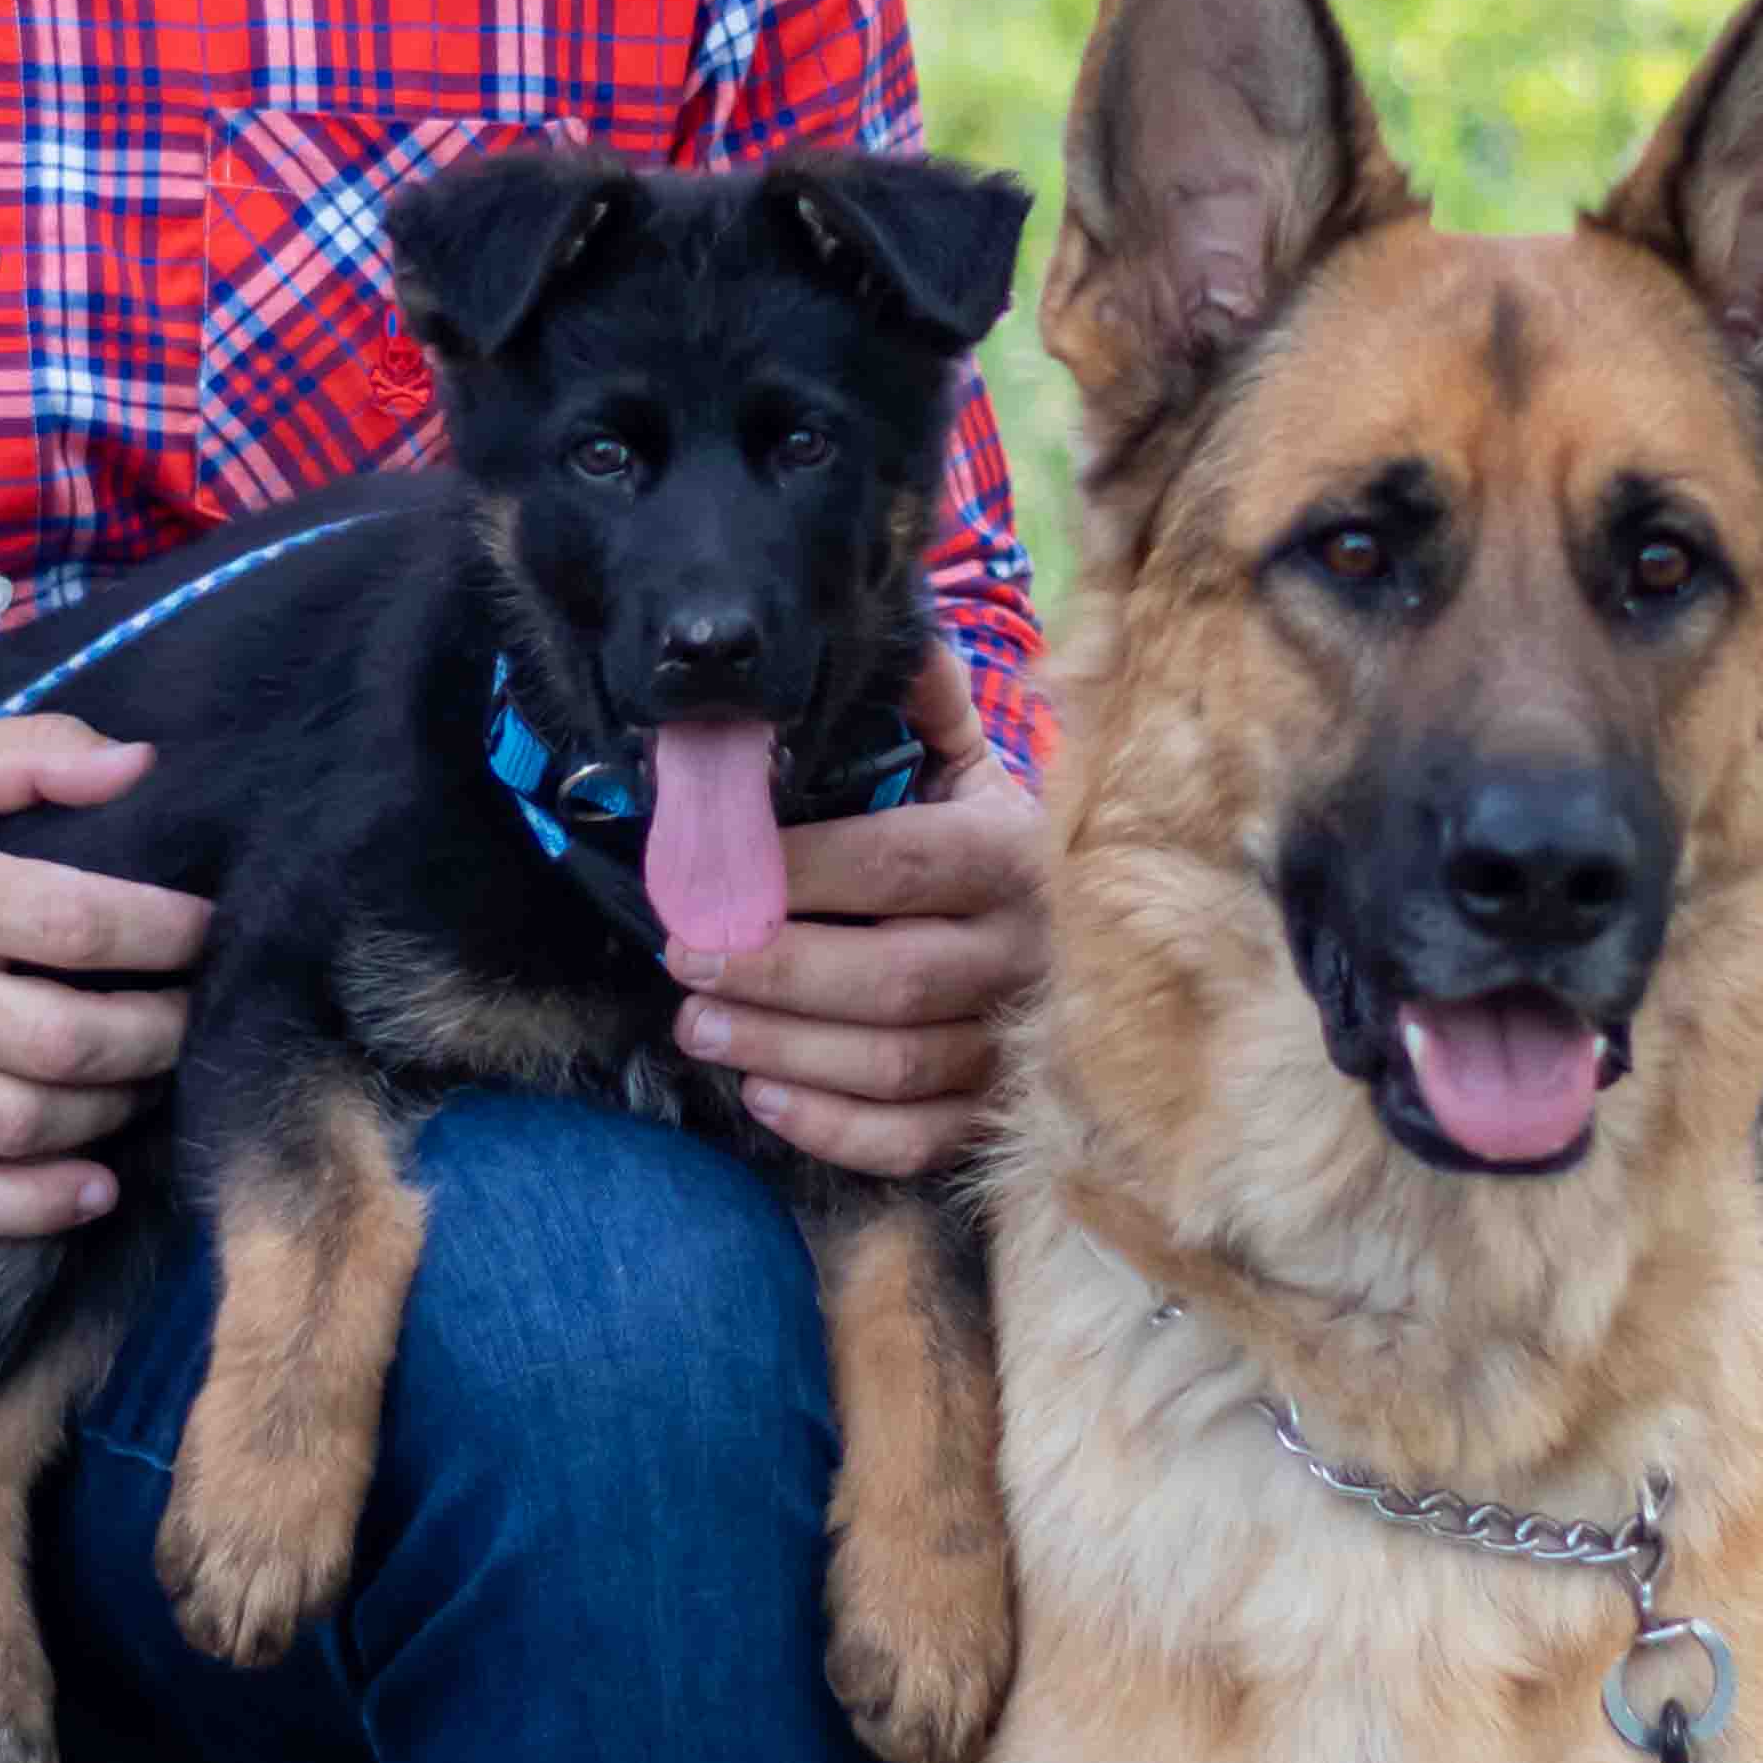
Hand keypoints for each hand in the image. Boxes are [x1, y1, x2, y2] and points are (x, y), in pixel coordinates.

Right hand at [0, 720, 210, 1234]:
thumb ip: (34, 752)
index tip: (205, 931)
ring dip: (113, 1110)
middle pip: (66, 1038)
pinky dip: (33, 1207)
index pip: (79, 923)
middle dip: (158, 1033)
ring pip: (25, 1122)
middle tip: (192, 1012)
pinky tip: (94, 1188)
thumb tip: (140, 764)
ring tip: (149, 1077)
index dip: (165, 933)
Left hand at [661, 643, 1044, 1180]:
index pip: (899, 864)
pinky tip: (764, 1095)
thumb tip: (890, 623)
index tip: (712, 873)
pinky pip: (917, 1139)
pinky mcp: (995, 1114)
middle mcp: (1025, 954)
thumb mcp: (973, 768)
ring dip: (782, 1047)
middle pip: (889, 979)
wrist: (1081, 938)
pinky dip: (836, 1127)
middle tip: (682, 956)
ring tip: (696, 1023)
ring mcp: (1015, 1044)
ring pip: (895, 1064)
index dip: (798, 873)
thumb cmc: (990, 845)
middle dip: (771, 971)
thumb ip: (929, 703)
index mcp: (1013, 854)